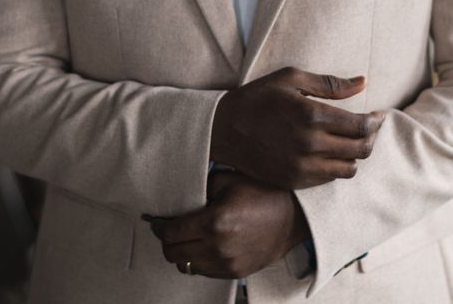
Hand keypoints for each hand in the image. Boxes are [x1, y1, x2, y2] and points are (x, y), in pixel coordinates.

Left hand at [149, 171, 308, 278]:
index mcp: (214, 222)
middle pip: (174, 254)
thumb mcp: (229, 179)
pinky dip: (198, 260)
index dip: (159, 227)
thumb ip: (202, 186)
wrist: (295, 215)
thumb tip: (181, 195)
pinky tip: (204, 245)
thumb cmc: (265, 193)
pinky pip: (204, 272)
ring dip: (182, 252)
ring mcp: (227, 263)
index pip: (171, 233)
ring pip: (186, 266)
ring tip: (188, 237)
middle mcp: (218, 247)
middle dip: (167, 240)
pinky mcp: (236, 273)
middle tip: (169, 228)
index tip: (157, 221)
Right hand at [210, 66, 385, 189]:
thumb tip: (363, 82)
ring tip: (350, 141)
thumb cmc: (257, 98)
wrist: (222, 130)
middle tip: (369, 128)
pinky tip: (330, 152)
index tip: (378, 115)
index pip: (360, 126)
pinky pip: (328, 180)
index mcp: (311, 116)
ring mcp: (301, 167)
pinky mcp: (293, 181)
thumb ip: (330, 83)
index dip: (375, 121)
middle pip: (360, 150)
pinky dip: (336, 167)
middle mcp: (309, 145)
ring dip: (354, 155)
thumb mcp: (290, 79)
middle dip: (370, 138)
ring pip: (348, 169)